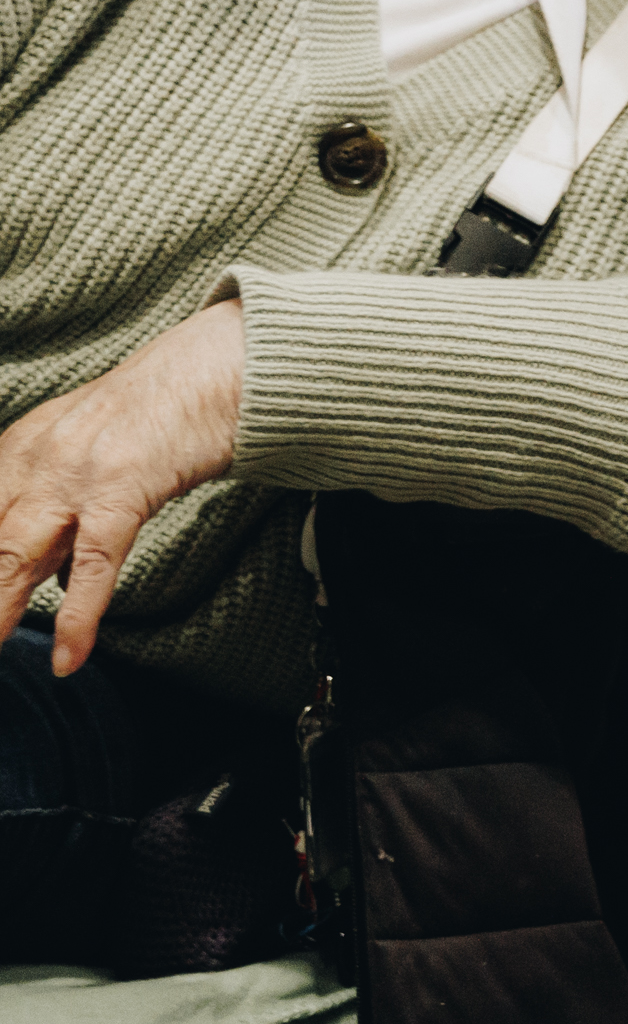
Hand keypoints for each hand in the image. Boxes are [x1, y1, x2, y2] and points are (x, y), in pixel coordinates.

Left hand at [0, 299, 243, 673]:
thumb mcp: (85, 449)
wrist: (212, 367)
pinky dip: (78, 617)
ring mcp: (71, 475)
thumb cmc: (162, 408)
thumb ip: (55, 505)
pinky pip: (91, 564)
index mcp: (17, 448)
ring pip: (13, 557)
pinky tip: (70, 656)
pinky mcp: (119, 490)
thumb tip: (43, 573)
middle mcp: (31, 460)